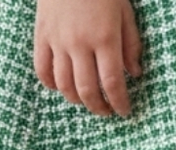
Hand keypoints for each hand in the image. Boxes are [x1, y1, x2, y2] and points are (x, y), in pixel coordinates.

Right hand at [34, 0, 142, 117]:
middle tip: (107, 111)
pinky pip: (42, 69)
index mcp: (105, 38)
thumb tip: (134, 74)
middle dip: (99, 108)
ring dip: (77, 100)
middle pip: (87, 90)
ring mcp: (58, 39)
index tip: (124, 111)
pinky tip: (62, 87)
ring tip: (87, 100)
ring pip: (64, 85)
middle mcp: (80, 43)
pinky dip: (52, 84)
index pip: (112, 83)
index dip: (119, 103)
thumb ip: (131, 45)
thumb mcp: (125, 13)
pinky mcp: (41, 34)